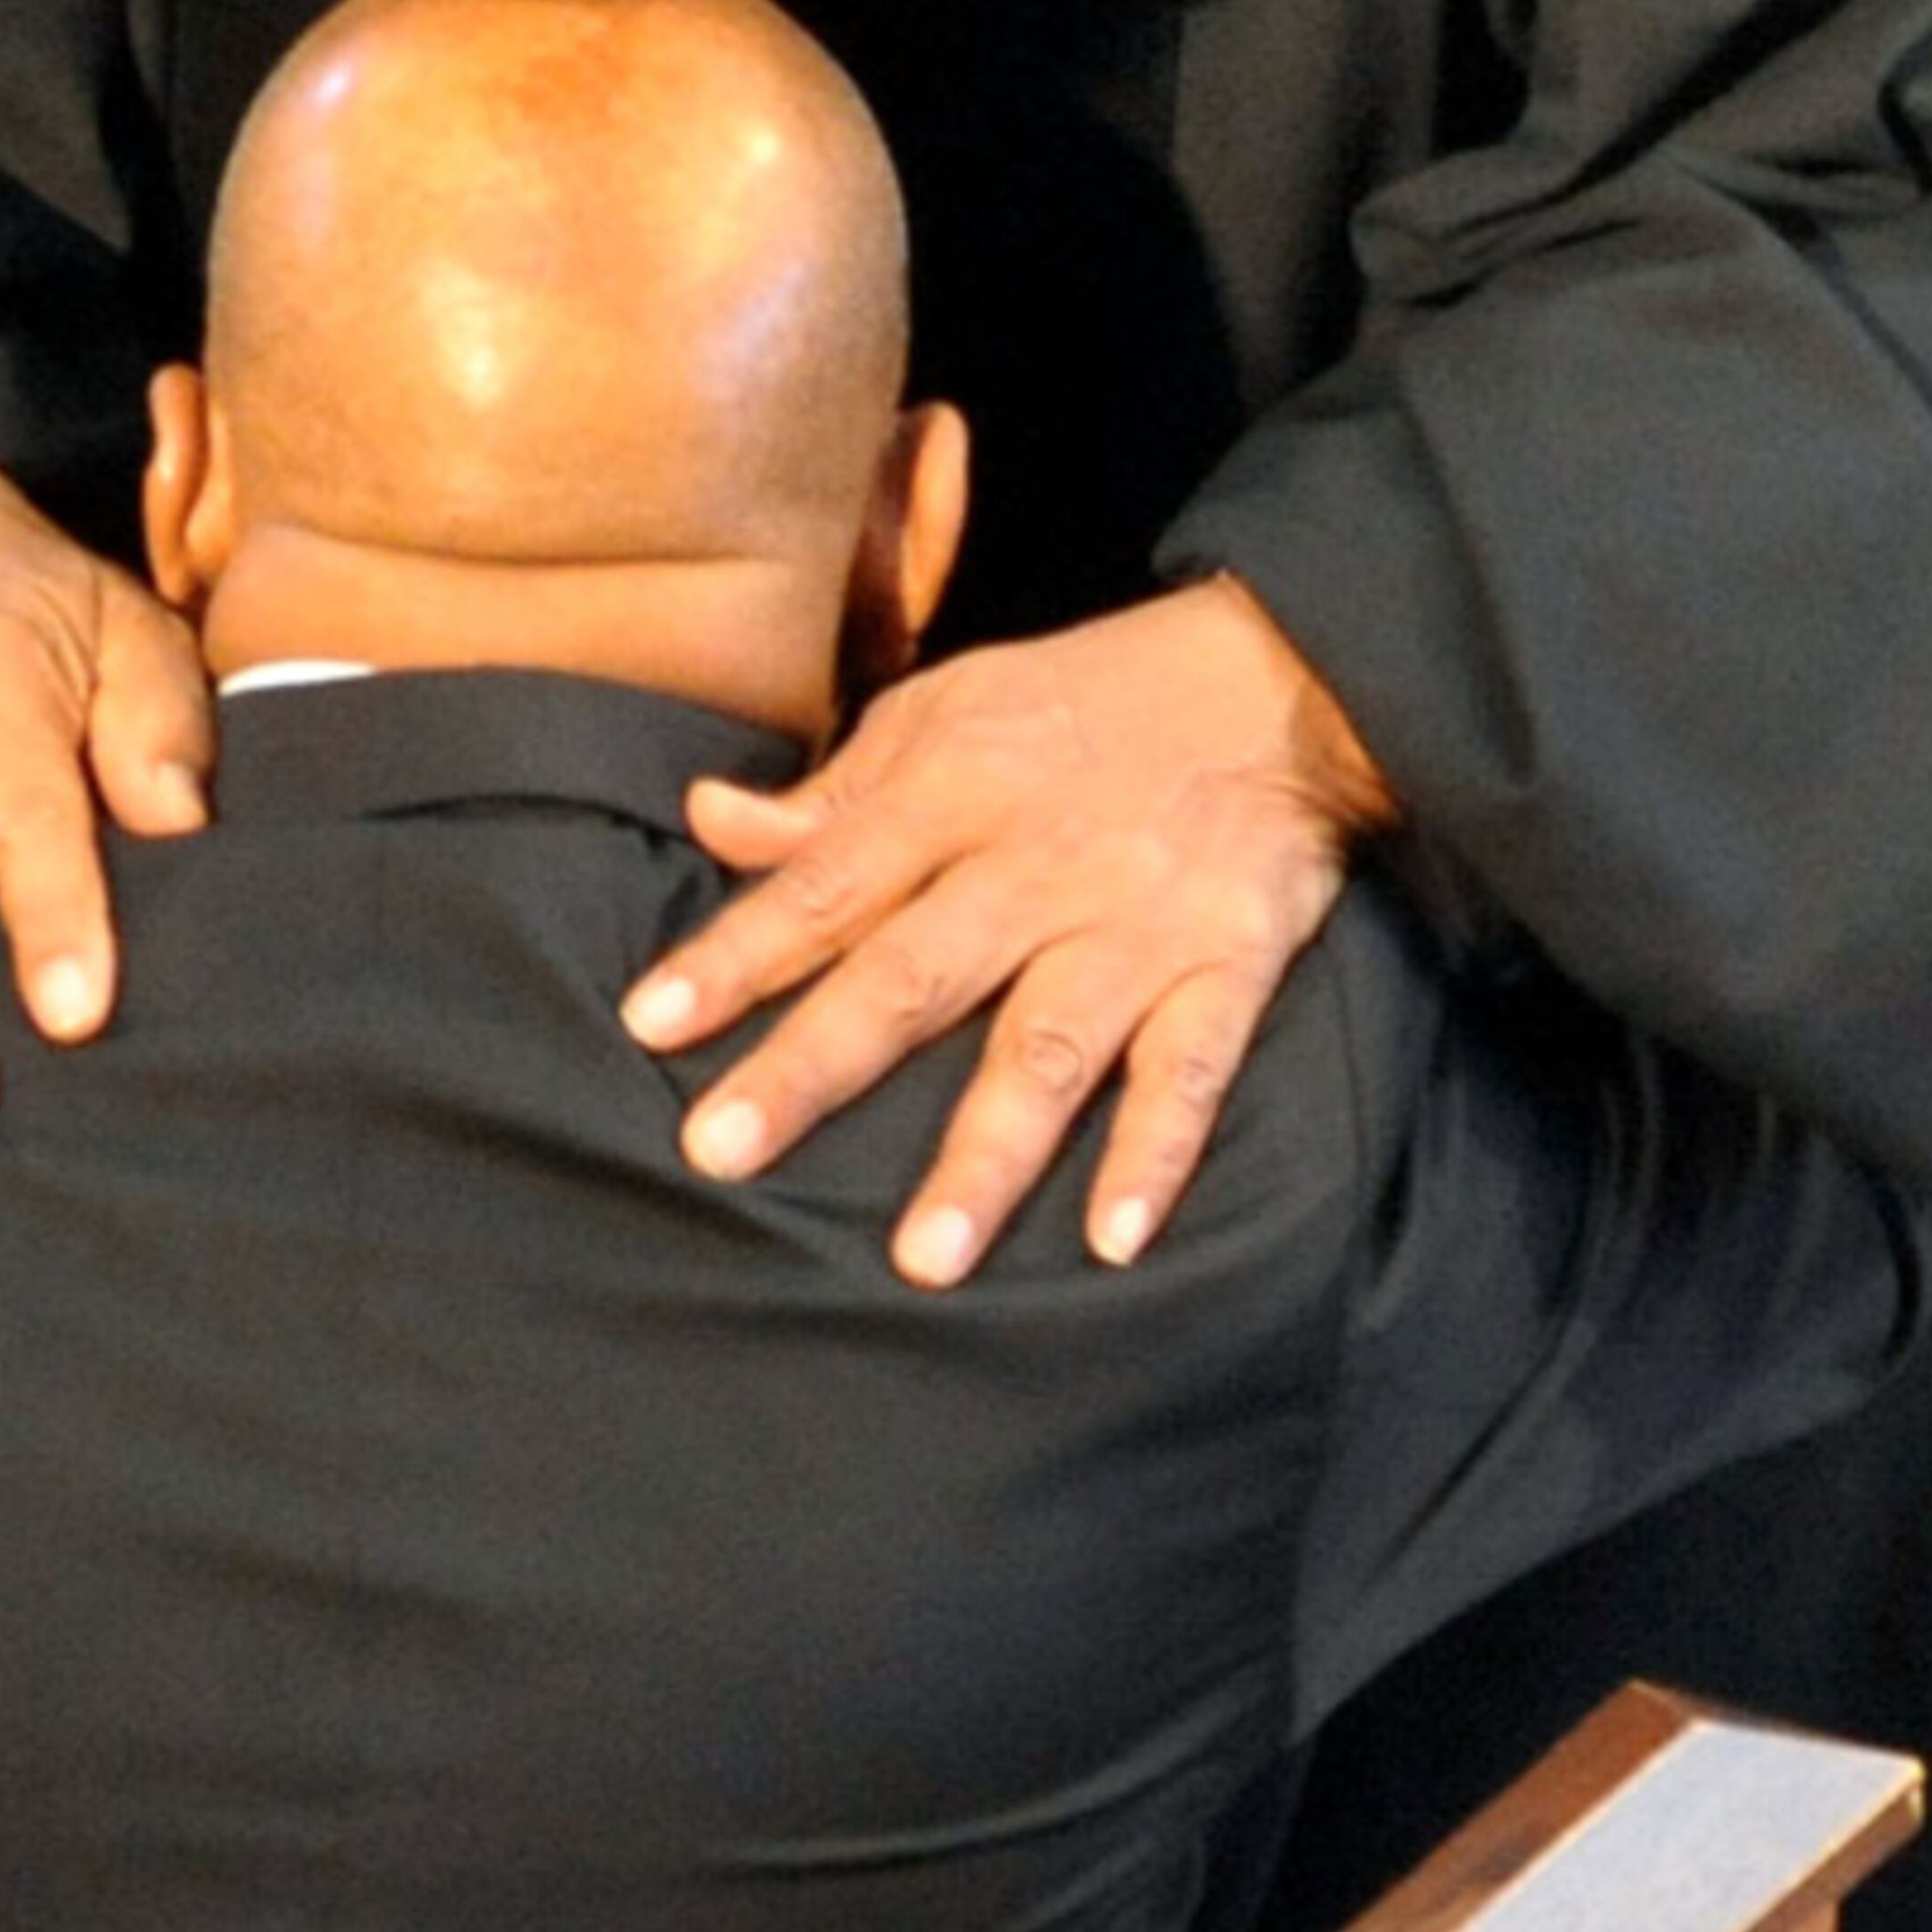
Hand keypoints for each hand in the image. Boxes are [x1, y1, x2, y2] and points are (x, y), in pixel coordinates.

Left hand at [622, 580, 1393, 1286]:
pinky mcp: (1231, 962)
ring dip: (985, 1155)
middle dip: (814, 1065)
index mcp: (953, 788)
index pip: (826, 881)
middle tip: (721, 1153)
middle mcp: (1035, 863)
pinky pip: (1194, 1071)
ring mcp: (1136, 922)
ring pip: (1047, 1049)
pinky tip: (1115, 1243)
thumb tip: (710, 819)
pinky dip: (1157, 1155)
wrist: (1281, 672)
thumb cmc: (1088, 700)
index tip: (649, 1024)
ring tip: (922, 1260)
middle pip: (910, 974)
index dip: (736, 951)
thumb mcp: (951, 707)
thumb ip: (836, 790)